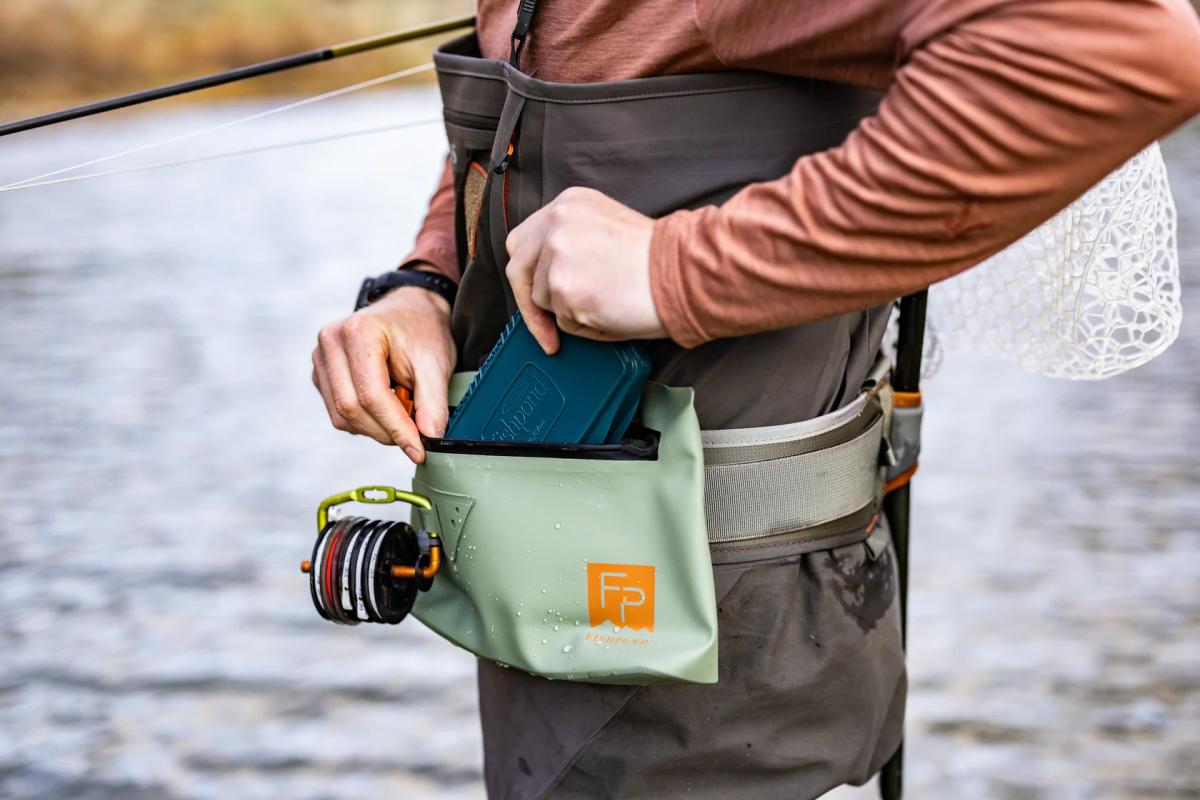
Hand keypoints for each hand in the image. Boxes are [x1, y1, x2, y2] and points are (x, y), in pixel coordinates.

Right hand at [312, 272, 454, 462]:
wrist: (410, 309)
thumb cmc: (423, 331)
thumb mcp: (436, 362)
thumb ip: (433, 402)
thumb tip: (430, 438)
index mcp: (357, 332)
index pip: (371, 395)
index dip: (396, 428)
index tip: (419, 450)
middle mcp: (330, 342)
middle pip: (351, 408)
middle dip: (386, 431)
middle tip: (416, 435)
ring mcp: (320, 358)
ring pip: (341, 417)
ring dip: (376, 428)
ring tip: (404, 411)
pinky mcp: (321, 375)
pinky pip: (338, 413)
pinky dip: (365, 421)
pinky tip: (387, 406)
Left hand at [505, 187, 665, 353]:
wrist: (683, 272)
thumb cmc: (656, 259)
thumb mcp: (607, 227)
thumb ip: (572, 241)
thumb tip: (548, 278)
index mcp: (568, 204)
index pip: (525, 241)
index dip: (528, 273)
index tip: (537, 295)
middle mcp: (557, 223)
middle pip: (518, 269)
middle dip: (530, 302)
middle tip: (546, 328)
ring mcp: (557, 255)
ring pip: (541, 299)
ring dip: (568, 313)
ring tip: (606, 305)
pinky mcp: (563, 288)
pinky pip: (562, 322)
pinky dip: (584, 328)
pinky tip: (609, 313)